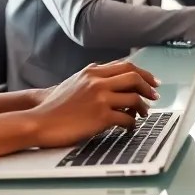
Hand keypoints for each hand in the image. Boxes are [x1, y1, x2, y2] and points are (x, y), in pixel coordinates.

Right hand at [26, 62, 160, 148]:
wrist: (39, 121)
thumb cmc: (54, 106)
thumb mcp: (73, 82)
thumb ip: (92, 76)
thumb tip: (109, 75)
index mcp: (92, 71)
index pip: (126, 66)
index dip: (143, 73)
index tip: (152, 81)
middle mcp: (97, 81)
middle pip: (134, 77)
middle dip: (148, 86)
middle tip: (155, 95)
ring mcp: (99, 98)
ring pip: (134, 98)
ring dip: (143, 107)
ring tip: (144, 114)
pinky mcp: (100, 117)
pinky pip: (126, 119)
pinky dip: (132, 124)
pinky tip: (130, 128)